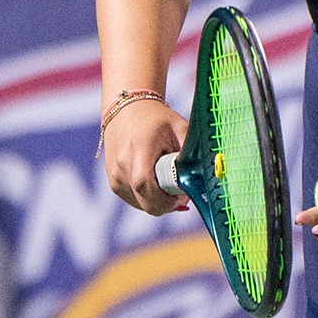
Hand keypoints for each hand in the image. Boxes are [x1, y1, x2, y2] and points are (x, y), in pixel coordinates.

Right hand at [101, 99, 190, 215]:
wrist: (128, 111)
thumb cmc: (158, 120)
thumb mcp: (180, 128)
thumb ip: (192, 153)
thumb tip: (203, 180)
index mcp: (139, 148)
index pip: (145, 184)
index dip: (166, 199)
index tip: (182, 196)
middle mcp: (122, 165)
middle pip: (145, 201)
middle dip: (167, 204)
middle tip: (181, 193)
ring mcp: (115, 176)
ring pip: (142, 205)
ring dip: (158, 201)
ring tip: (168, 180)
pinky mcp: (114, 184)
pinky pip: (135, 201)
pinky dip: (149, 198)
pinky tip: (157, 181)